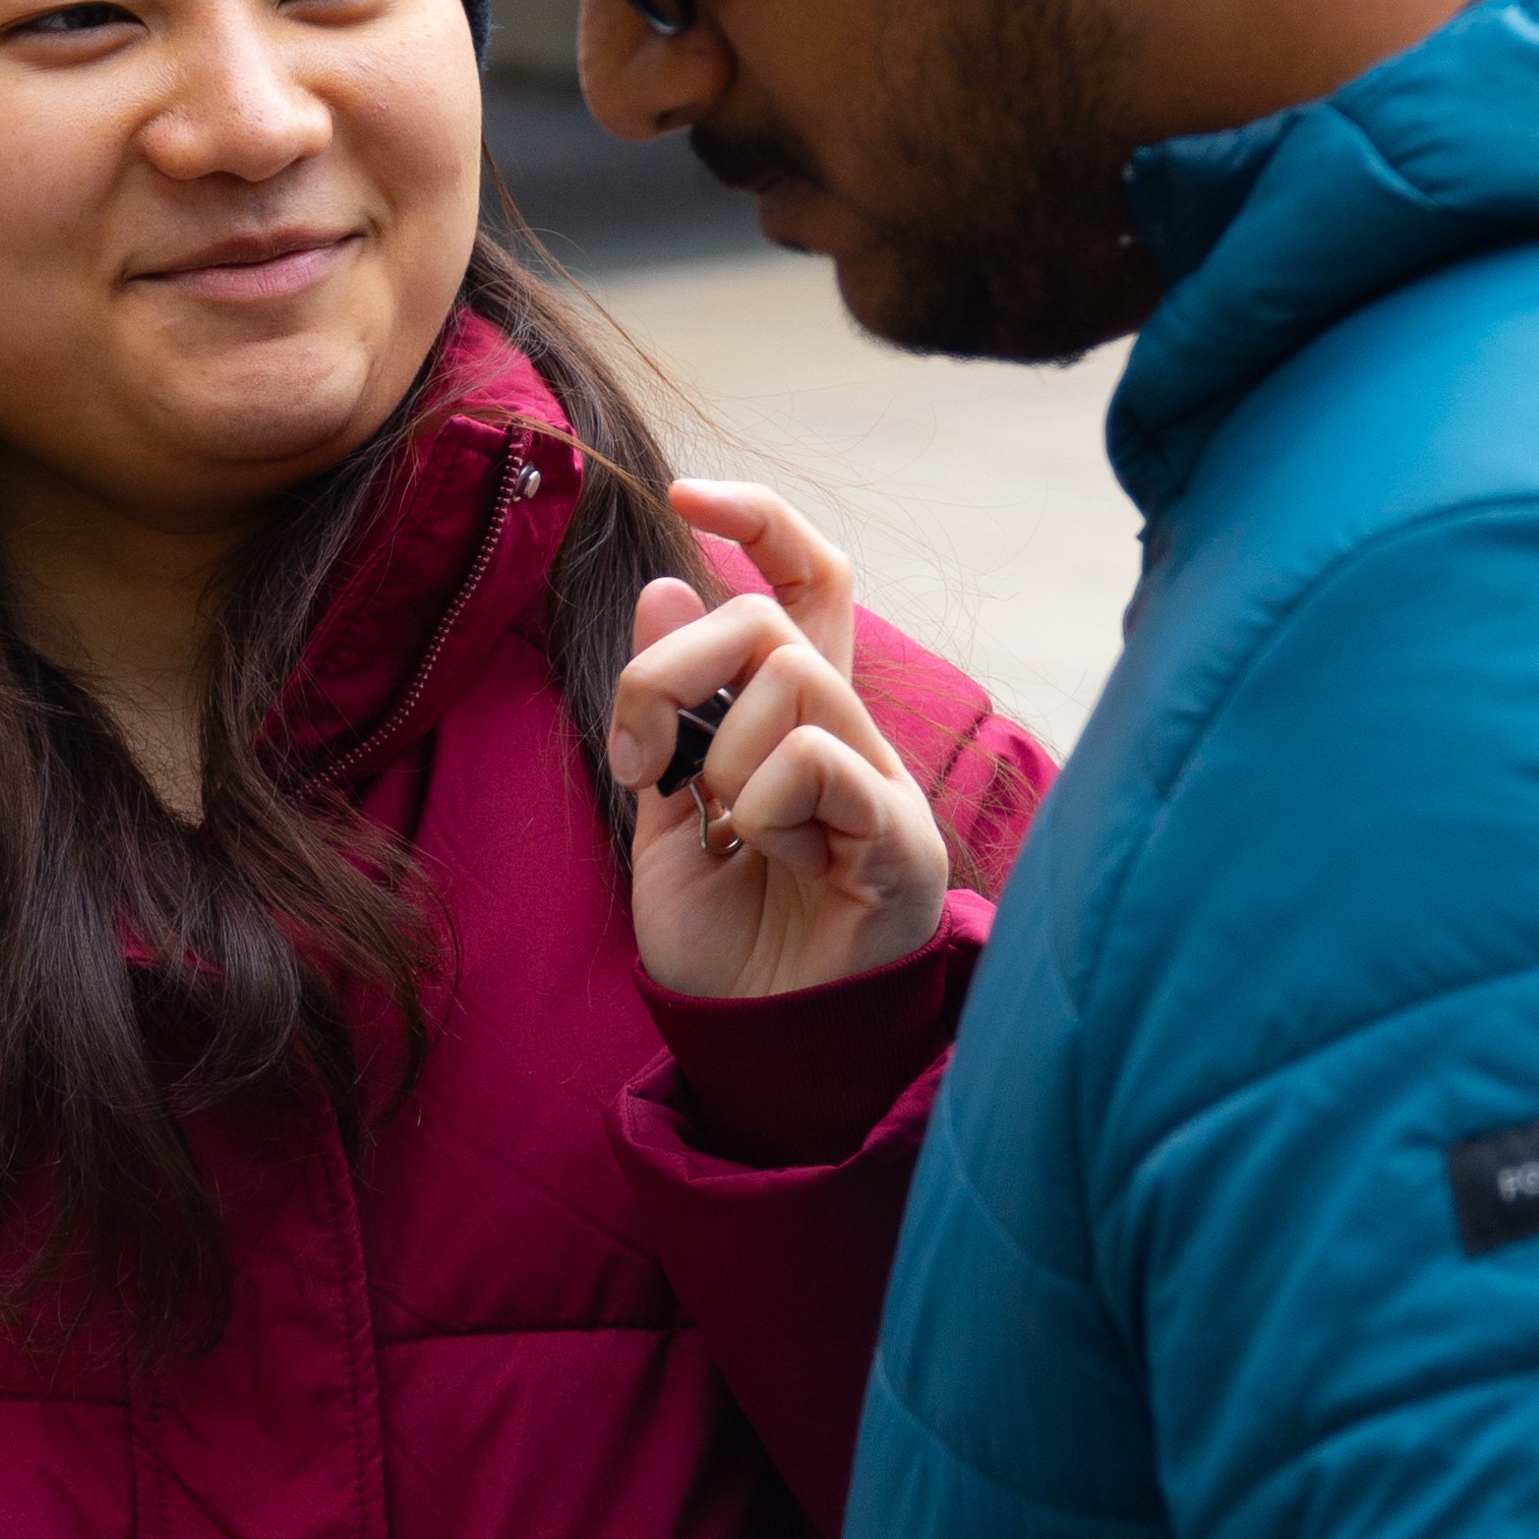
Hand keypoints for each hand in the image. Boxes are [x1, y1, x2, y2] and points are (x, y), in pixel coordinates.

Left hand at [619, 483, 948, 1002]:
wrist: (758, 1044)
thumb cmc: (723, 936)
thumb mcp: (664, 807)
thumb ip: (666, 708)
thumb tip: (663, 581)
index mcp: (795, 715)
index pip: (806, 576)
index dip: (759, 518)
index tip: (687, 493)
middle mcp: (848, 731)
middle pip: (771, 619)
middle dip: (671, 671)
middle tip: (639, 761)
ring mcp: (879, 780)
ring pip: (793, 679)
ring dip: (720, 755)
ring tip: (723, 830)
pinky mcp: (899, 838)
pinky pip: (819, 762)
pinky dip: (766, 802)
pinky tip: (772, 856)